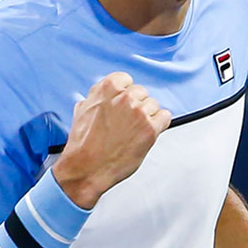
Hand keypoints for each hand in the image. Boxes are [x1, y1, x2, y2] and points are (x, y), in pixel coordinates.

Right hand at [52, 73, 170, 208]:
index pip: (127, 79)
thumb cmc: (83, 144)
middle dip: (135, 105)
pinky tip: (147, 132)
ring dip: (147, 115)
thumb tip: (103, 93)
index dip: (124, 93)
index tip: (123, 102)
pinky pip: (165, 117)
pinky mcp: (150, 129)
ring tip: (133, 130)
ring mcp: (139, 113)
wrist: (87, 168)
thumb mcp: (82, 111)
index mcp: (107, 88)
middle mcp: (125, 97)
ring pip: (153, 104)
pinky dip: (159, 124)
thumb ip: (97, 97)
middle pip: (141, 92)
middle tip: (127, 121)